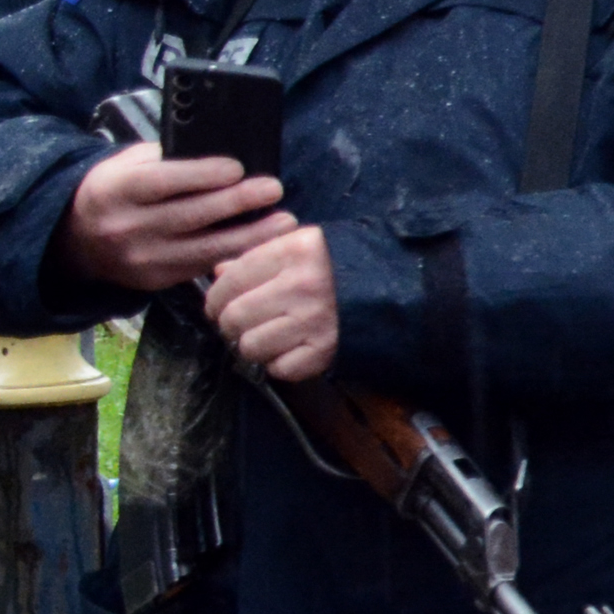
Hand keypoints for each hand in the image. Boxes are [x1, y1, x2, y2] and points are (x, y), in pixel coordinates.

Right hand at [54, 142, 292, 296]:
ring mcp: (142, 259)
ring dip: (249, 236)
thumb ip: (167, 159)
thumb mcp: (128, 165)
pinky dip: (235, 255)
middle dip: (236, 202)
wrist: (77, 239)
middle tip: (274, 189)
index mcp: (116, 191)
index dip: (201, 175)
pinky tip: (263, 243)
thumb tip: (221, 152)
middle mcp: (126, 228)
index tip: (237, 167)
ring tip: (284, 221)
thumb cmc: (116, 190)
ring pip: (202, 249)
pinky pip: (202, 268)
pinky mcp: (156, 281)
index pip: (161, 183)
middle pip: (188, 216)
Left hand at [203, 225, 341, 383]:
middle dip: (231, 325)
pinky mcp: (327, 350)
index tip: (218, 306)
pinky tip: (293, 349)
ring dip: (256, 346)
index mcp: (293, 252)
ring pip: (251, 346)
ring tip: (270, 337)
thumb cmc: (342, 262)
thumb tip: (218, 274)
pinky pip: (281, 369)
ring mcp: (315, 320)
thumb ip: (259, 255)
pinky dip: (282, 364)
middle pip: (234, 317)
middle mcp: (301, 286)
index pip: (230, 281)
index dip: (215, 298)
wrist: (398, 284)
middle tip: (242, 325)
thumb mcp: (303, 245)